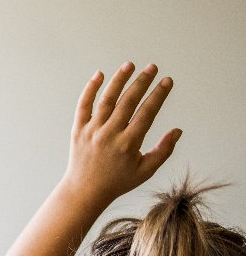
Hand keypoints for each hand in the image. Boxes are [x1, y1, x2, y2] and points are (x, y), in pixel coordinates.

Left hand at [60, 62, 180, 203]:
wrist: (85, 190)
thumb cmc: (118, 181)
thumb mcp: (145, 170)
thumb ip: (163, 150)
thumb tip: (177, 130)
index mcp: (129, 144)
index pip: (147, 113)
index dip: (158, 95)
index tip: (167, 81)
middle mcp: (110, 134)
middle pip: (128, 102)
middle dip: (142, 82)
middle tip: (153, 67)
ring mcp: (92, 130)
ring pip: (106, 100)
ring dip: (119, 80)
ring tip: (130, 65)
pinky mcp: (78, 129)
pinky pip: (83, 105)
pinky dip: (90, 89)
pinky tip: (99, 74)